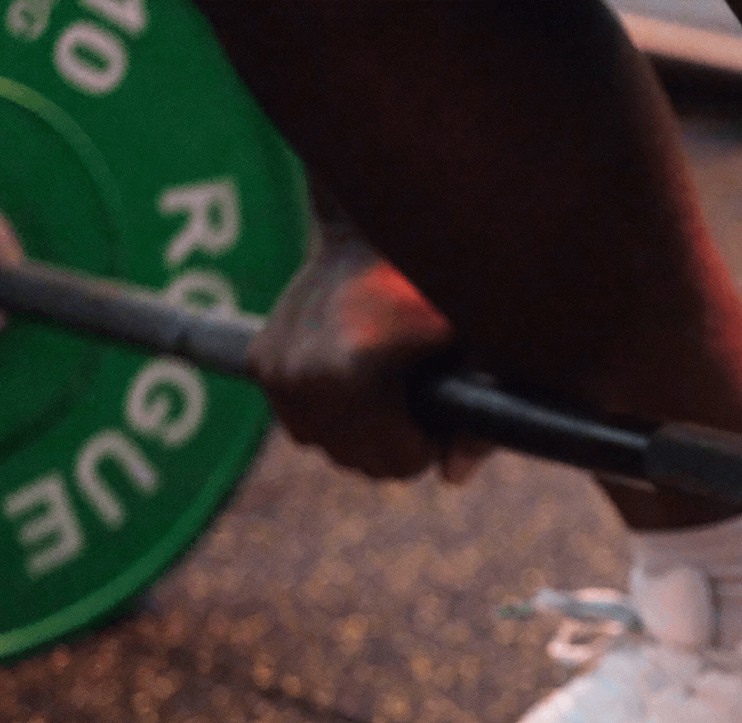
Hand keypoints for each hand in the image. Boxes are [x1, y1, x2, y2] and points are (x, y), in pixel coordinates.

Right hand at [249, 231, 488, 481]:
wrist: (374, 226)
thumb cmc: (441, 284)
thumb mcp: (480, 347)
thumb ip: (480, 419)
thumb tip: (454, 476)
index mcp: (353, 374)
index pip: (400, 461)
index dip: (431, 443)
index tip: (444, 410)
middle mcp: (303, 375)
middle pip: (359, 459)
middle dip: (396, 441)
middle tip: (421, 396)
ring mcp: (276, 369)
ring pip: (327, 444)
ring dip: (360, 431)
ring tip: (391, 385)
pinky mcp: (260, 360)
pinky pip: (302, 421)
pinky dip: (329, 411)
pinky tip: (357, 377)